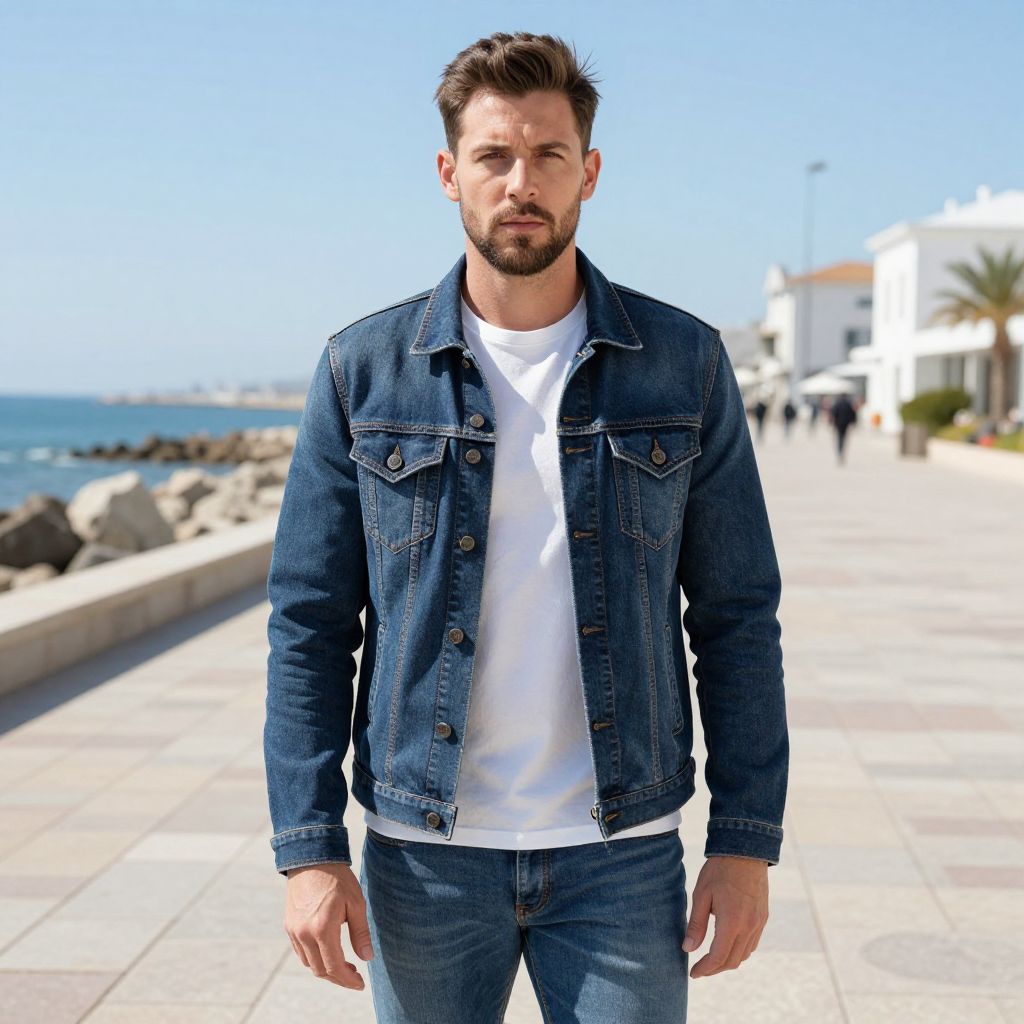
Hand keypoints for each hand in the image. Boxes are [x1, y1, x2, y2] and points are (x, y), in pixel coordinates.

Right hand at [284, 862, 372, 988]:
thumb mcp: (356, 903)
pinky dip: (314, 958)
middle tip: (354, 976)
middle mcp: (304, 933)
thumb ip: (361, 933)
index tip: (360, 984)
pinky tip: (327, 951)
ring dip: (325, 969)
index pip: (335, 967)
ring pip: (309, 963)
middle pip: (320, 970)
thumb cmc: (337, 878)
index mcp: (323, 928)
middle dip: (338, 978)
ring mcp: (294, 930)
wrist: (312, 857)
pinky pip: (300, 952)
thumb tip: (367, 958)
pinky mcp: (289, 925)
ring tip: (344, 964)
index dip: (348, 980)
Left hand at [682, 855, 768, 978]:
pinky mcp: (763, 917)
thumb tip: (688, 949)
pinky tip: (727, 945)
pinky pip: (752, 943)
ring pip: (744, 954)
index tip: (692, 973)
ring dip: (727, 961)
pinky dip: (739, 951)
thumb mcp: (701, 894)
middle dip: (714, 969)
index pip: (718, 957)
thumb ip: (696, 924)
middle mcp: (749, 926)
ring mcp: (759, 923)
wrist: (746, 850)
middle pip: (732, 960)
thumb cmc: (719, 870)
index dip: (704, 969)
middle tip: (699, 969)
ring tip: (711, 959)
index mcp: (732, 921)